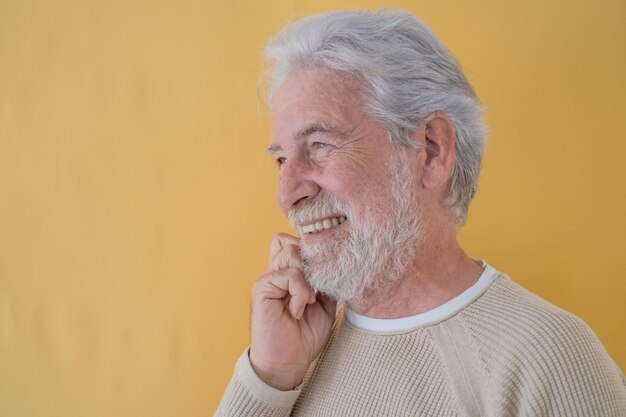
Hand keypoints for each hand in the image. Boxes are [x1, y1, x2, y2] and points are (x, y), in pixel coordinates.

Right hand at [249, 233, 336, 390]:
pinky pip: (288, 274)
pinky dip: (300, 291)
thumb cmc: (304, 336)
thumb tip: (335, 263)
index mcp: (288, 274)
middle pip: (293, 241)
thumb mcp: (325, 305)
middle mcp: (276, 272)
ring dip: (307, 276)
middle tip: (319, 286)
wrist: (287, 362)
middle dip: (312, 260)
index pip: (295, 241)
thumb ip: (326, 282)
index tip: (327, 267)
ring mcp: (268, 278)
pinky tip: (298, 309)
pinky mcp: (261, 288)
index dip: (312, 248)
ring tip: (309, 300)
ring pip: (292, 251)